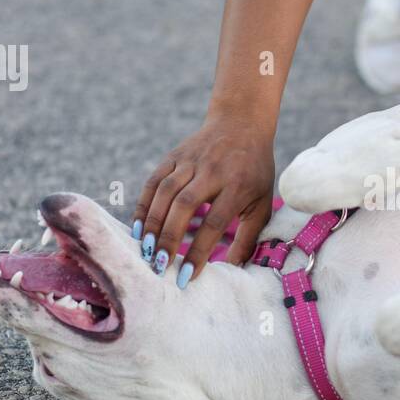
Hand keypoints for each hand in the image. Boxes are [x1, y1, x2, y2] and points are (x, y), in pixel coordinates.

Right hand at [132, 117, 274, 284]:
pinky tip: (137, 228)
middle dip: (170, 239)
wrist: (242, 123)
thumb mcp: (262, 202)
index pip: (214, 223)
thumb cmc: (254, 171)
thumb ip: (249, 237)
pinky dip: (143, 205)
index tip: (187, 276)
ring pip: (165, 193)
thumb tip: (233, 270)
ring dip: (152, 224)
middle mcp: (212, 171)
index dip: (199, 250)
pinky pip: (154, 182)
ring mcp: (190, 161)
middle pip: (185, 206)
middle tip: (159, 267)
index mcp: (237, 185)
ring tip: (146, 252)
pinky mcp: (174, 156)